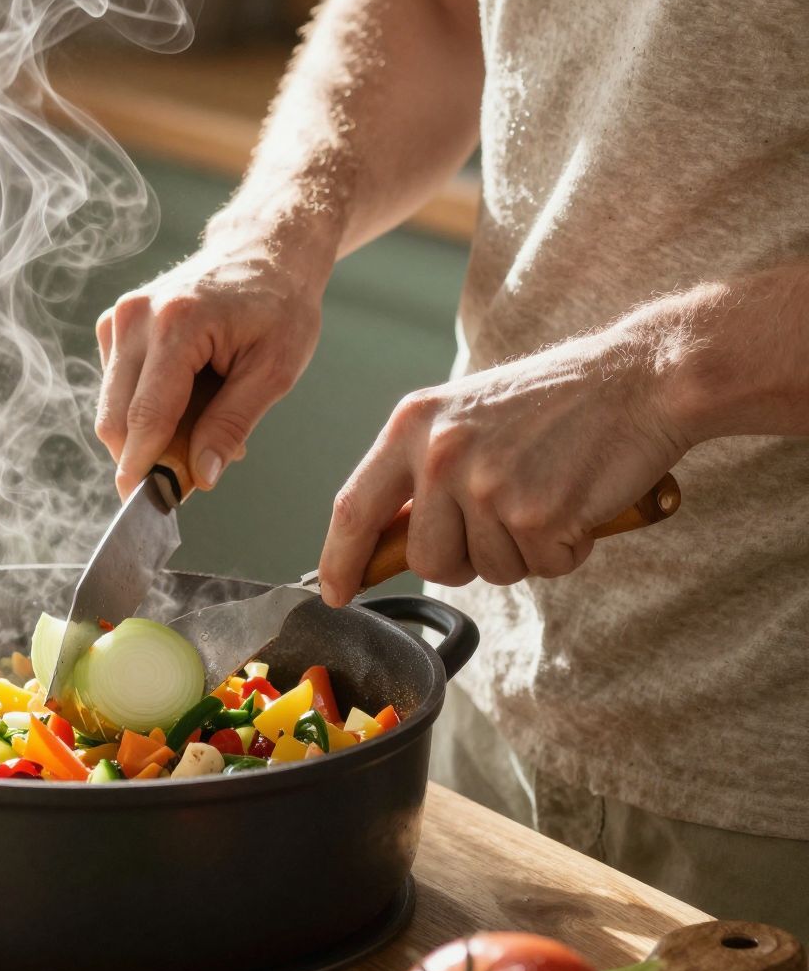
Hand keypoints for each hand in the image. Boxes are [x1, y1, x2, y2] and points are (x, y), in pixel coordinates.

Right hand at [96, 235, 326, 500]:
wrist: (264, 251)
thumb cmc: (279, 306)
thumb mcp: (275, 370)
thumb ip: (232, 424)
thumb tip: (199, 478)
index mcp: (178, 324)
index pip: (145, 416)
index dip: (143, 468)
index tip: (145, 508)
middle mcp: (136, 317)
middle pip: (116, 418)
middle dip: (146, 458)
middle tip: (192, 475)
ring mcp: (119, 318)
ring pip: (112, 408)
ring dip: (149, 434)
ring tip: (204, 425)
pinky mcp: (114, 325)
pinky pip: (117, 390)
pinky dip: (146, 411)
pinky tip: (187, 401)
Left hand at [318, 317, 686, 603]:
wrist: (637, 378)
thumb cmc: (554, 402)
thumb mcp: (464, 416)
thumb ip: (422, 470)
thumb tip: (386, 541)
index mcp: (412, 425)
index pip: (353, 507)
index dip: (340, 559)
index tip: (333, 592)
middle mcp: (440, 455)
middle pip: (428, 560)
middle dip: (467, 558)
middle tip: (509, 514)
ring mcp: (487, 487)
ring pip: (488, 571)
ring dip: (523, 551)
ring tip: (548, 492)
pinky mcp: (537, 516)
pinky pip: (543, 568)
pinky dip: (567, 549)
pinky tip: (578, 501)